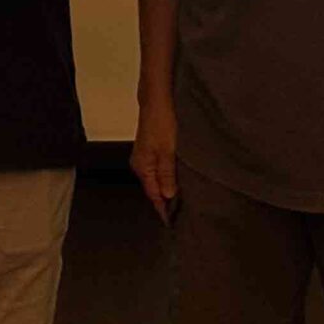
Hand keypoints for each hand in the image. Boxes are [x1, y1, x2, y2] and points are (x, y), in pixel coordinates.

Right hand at [131, 96, 179, 222]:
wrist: (157, 100)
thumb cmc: (162, 123)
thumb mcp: (167, 151)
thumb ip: (167, 174)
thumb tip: (168, 195)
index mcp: (142, 167)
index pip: (153, 195)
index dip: (163, 208)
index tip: (173, 222)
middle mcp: (141, 164)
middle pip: (154, 188)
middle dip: (166, 200)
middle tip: (182, 214)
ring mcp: (145, 157)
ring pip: (156, 179)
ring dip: (167, 188)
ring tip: (182, 200)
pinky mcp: (151, 149)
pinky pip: (158, 169)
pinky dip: (167, 176)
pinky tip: (176, 179)